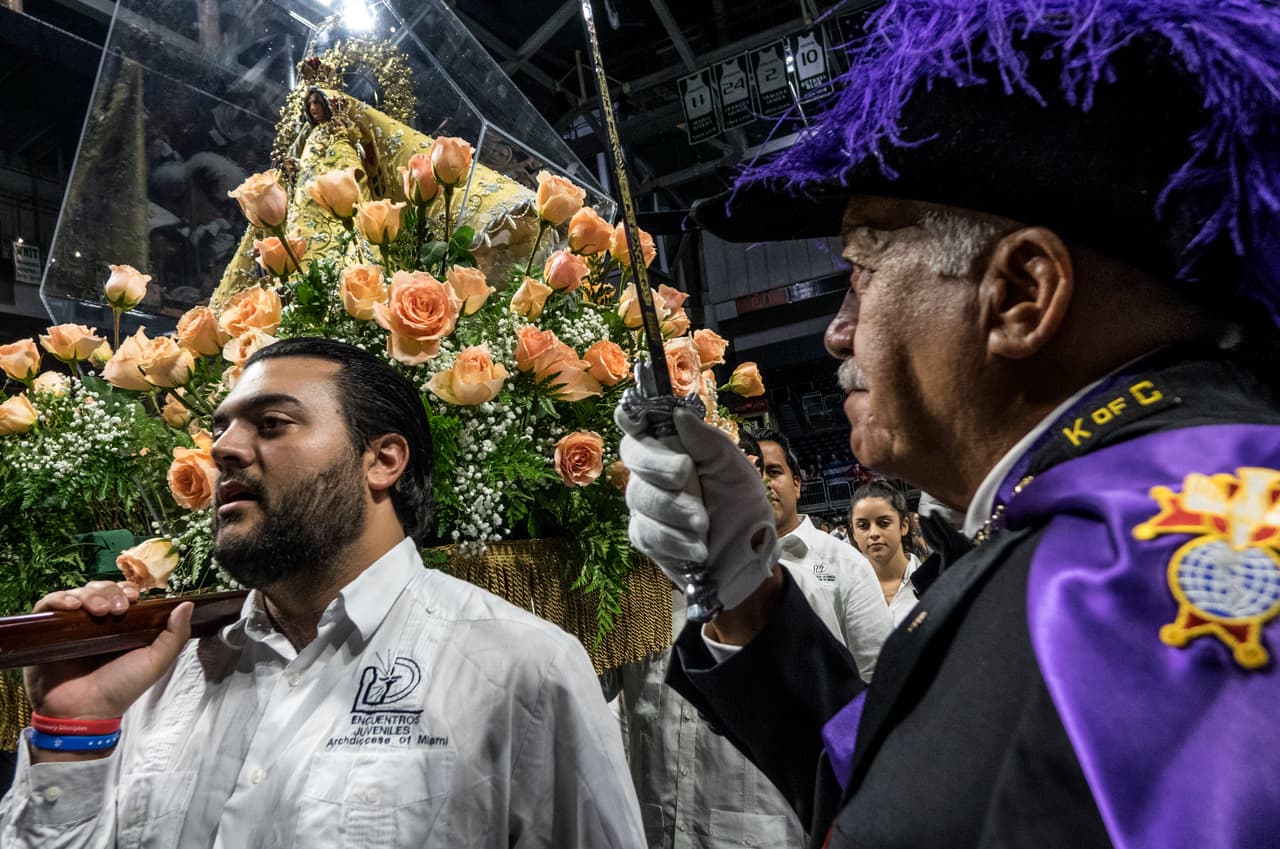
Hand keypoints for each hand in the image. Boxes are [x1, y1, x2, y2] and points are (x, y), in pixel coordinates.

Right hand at [24, 581, 192, 721]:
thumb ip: (175, 635)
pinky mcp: (46, 632)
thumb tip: (188, 604)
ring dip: (90, 594)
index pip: (122, 594)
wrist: (84, 712)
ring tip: (97, 611)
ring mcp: (71, 626)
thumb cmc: (121, 688)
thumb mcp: (156, 662)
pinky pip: (48, 605)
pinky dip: (60, 599)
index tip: (134, 598)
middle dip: (110, 592)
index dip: (127, 590)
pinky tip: (71, 606)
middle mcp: (96, 622)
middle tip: (116, 609)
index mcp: (122, 625)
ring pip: (78, 593)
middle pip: (101, 589)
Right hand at [616, 405, 777, 609]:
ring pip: (641, 498)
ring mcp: (645, 504)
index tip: (637, 422)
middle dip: (662, 469)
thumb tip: (679, 413)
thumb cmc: (742, 504)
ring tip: (704, 525)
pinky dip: (675, 540)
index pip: (637, 423)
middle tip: (687, 479)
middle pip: (635, 457)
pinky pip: (647, 532)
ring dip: (676, 511)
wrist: (749, 554)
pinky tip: (697, 548)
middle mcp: (652, 471)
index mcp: (672, 446)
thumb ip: (708, 441)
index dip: (631, 417)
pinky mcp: (646, 536)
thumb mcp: (734, 467)